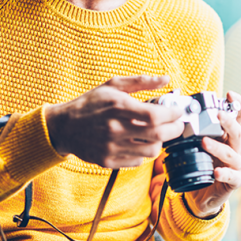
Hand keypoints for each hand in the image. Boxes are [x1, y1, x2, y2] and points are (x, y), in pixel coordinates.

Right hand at [45, 75, 183, 169]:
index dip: (172, 114)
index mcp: (117, 107)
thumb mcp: (113, 86)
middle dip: (175, 129)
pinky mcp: (108, 161)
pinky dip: (144, 152)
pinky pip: (138, 161)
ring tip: (158, 134)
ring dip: (161, 142)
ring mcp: (111, 147)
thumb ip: (141, 81)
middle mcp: (115, 128)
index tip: (177, 111)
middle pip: (158, 135)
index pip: (154, 115)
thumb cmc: (90, 104)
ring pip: (151, 151)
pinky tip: (140, 142)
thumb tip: (165, 79)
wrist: (63, 126)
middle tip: (177, 124)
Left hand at [150, 92, 240, 220]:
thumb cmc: (198, 165)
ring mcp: (236, 164)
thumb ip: (187, 130)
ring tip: (205, 143)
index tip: (229, 94)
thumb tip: (169, 112)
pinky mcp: (234, 181)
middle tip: (218, 114)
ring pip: (233, 154)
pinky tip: (216, 172)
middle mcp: (234, 148)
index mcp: (226, 136)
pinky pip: (234, 176)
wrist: (200, 195)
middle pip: (237, 132)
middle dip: (229, 122)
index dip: (237, 104)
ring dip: (219, 147)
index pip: (238, 116)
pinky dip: (226, 173)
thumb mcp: (192, 145)